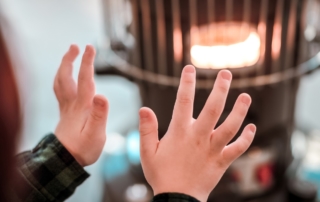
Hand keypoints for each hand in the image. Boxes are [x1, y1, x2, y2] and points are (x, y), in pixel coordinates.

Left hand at [54, 45, 107, 166]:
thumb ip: (99, 115)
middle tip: (76, 45)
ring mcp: (66, 108)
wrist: (65, 161)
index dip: (87, 62)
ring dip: (64, 66)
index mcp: (81, 107)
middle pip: (66, 77)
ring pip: (61, 82)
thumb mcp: (95, 135)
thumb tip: (102, 94)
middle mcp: (71, 104)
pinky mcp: (66, 112)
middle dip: (70, 59)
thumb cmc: (82, 149)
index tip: (90, 47)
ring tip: (70, 54)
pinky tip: (66, 76)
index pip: (84, 80)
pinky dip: (62, 78)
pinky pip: (61, 90)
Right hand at [139, 65, 255, 200]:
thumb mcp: (147, 152)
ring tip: (246, 96)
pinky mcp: (221, 161)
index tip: (189, 69)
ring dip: (240, 111)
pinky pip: (238, 148)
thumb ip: (146, 129)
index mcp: (179, 133)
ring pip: (230, 126)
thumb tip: (144, 108)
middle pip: (213, 108)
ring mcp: (212, 149)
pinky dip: (246, 138)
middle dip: (220, 89)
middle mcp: (199, 137)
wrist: (177, 200)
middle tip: (226, 73)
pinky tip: (252, 127)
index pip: (183, 102)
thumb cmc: (161, 175)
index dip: (186, 83)